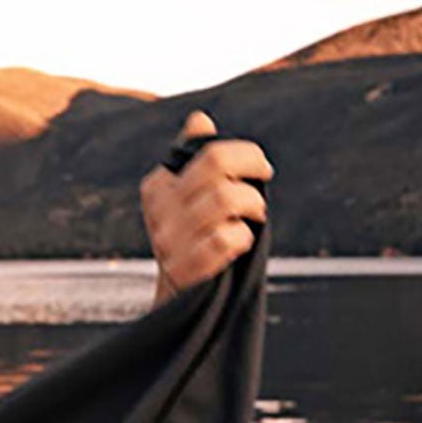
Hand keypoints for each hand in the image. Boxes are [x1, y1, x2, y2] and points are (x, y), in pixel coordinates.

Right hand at [142, 111, 271, 303]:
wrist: (178, 303)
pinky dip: (243, 240)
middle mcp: (158, 211)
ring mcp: (168, 241)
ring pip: (226, 199)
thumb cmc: (192, 243)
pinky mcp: (184, 269)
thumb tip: (199, 120)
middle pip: (217, 166)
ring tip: (252, 219)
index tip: (260, 167)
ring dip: (252, 208)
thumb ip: (192, 160)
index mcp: (158, 186)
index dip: (246, 155)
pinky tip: (239, 246)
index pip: (208, 151)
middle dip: (252, 171)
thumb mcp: (186, 200)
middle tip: (263, 184)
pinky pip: (227, 239)